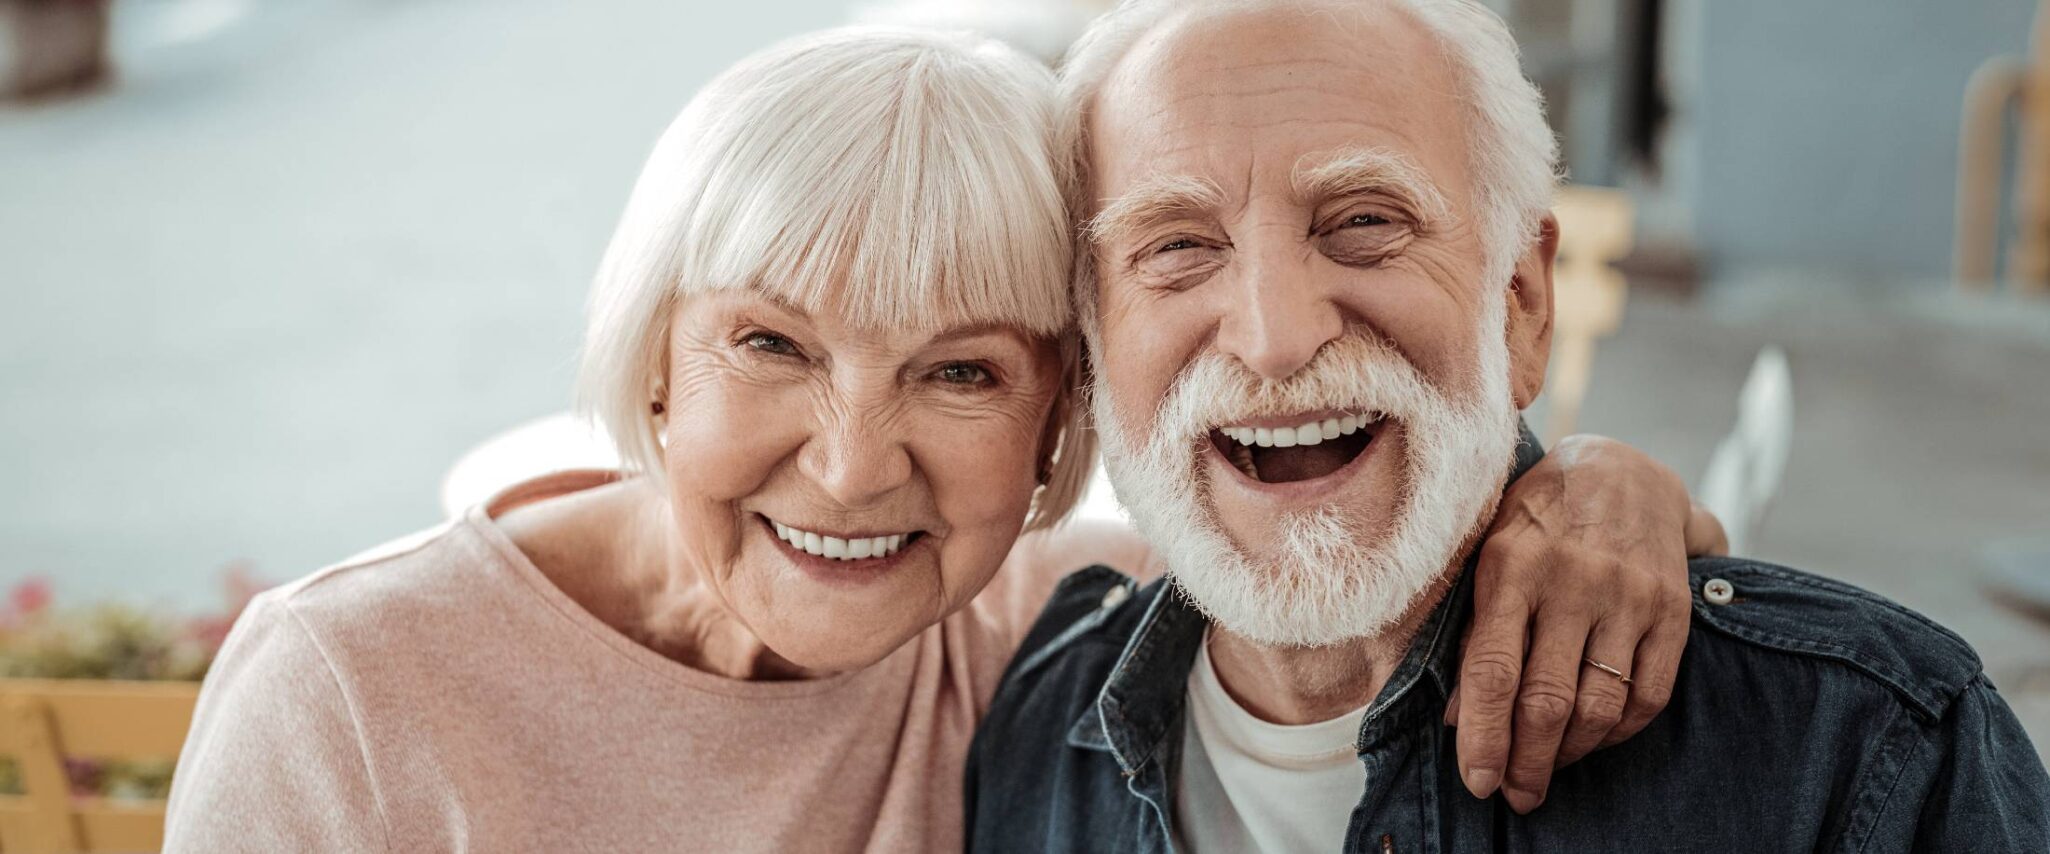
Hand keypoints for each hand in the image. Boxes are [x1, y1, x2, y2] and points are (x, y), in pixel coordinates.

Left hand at [1445, 433, 1722, 812]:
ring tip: (1548, 771)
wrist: (1623, 470)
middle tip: (1516, 794)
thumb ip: (1473, 633)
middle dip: (1527, 762)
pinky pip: (1648, 696)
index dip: (1483, 736)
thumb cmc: (1537, 521)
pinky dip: (1617, 733)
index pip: (1492, 670)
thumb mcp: (1488, 556)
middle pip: (1547, 700)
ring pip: (1599, 706)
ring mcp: (1628, 596)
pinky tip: (1593, 740)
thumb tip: (1456, 718)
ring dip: (1569, 755)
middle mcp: (1573, 581)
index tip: (1478, 782)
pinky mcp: (1672, 611)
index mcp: (1511, 566)